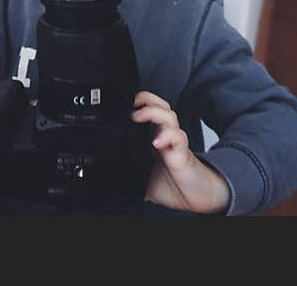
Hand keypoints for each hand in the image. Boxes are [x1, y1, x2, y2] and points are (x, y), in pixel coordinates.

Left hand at [131, 91, 229, 214]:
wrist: (194, 197)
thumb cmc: (169, 184)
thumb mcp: (138, 178)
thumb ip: (123, 174)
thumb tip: (102, 179)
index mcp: (151, 137)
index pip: (146, 109)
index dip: (134, 103)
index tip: (119, 104)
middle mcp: (163, 136)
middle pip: (159, 105)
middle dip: (145, 98)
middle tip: (131, 103)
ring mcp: (174, 143)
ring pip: (169, 116)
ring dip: (153, 112)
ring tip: (138, 117)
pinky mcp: (183, 154)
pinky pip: (179, 138)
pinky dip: (168, 136)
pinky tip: (157, 142)